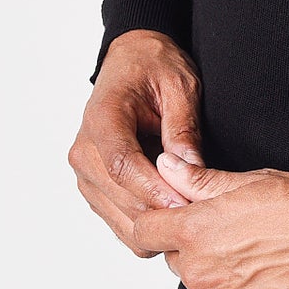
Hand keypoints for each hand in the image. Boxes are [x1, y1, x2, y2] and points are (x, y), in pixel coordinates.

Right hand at [68, 29, 203, 254]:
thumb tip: (191, 169)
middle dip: (162, 211)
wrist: (131, 61)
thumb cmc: (153, 67)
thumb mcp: (179, 86)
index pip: (122, 166)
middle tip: (203, 215)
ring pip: (122, 220)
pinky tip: (177, 213)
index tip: (187, 202)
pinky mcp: (96, 190)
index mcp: (102, 119)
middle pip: (121, 198)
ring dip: (157, 224)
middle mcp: (85, 151)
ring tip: (194, 214)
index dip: (156, 190)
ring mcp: (87, 175)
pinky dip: (150, 226)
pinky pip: (122, 223)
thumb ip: (182, 128)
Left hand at [132, 156, 288, 288]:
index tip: (177, 220)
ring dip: (223, 280)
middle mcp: (200, 275)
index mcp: (195, 232)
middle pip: (179, 262)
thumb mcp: (249, 182)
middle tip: (239, 237)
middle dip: (199, 250)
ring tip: (263, 261)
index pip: (146, 231)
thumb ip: (198, 181)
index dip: (160, 222)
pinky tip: (274, 285)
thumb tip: (165, 166)